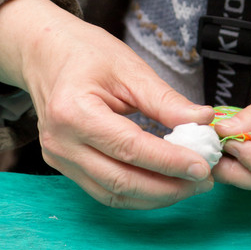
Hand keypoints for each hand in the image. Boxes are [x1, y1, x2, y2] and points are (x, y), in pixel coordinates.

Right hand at [0, 0, 214, 207]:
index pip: (129, 148)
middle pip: (121, 180)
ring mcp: (58, 158)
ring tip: (190, 185)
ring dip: (156, 196)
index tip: (202, 165)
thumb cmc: (87, 54)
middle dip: (168, 186)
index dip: (169, 161)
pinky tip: (165, 184)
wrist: (46, 53)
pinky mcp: (64, 166)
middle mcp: (60, 142)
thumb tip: (203, 122)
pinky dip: (138, 193)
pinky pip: (104, 191)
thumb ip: (166, 101)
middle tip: (204, 180)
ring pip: (113, 194)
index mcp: (73, 111)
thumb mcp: (130, 69)